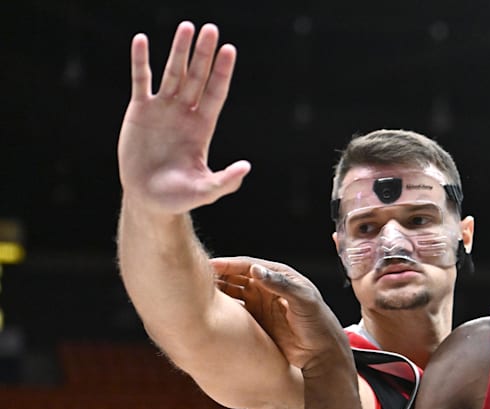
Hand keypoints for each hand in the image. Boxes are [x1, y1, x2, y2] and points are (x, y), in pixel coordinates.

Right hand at [118, 21, 249, 214]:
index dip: (222, 72)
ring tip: (186, 26)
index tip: (229, 49)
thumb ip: (226, 180)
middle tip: (211, 29)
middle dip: (204, 54)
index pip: (216, 93)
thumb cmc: (179, 196)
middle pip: (198, 77)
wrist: (147, 198)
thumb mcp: (205, 190)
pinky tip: (141, 40)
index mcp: (203, 127)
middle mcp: (185, 113)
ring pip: (173, 72)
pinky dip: (141, 60)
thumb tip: (246, 167)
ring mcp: (163, 109)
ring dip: (178, 50)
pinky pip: (141, 80)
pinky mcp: (140, 110)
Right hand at [211, 256, 351, 373]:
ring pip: (232, 293)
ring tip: (198, 295)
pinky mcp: (256, 320)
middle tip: (196, 279)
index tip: (209, 266)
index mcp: (280, 276)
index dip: (228, 265)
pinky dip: (222, 310)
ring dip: (218, 292)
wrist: (322, 353)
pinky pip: (235, 311)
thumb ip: (281, 285)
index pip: (249, 265)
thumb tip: (257, 270)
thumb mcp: (303, 301)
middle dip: (218, 276)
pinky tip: (209, 312)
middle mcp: (268, 287)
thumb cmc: (318, 323)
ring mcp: (261, 303)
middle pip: (236, 276)